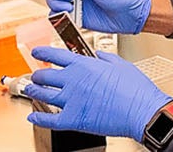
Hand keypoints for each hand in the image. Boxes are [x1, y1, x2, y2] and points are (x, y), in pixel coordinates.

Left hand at [22, 46, 172, 138]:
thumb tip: (97, 55)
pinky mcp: (73, 119)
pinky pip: (49, 120)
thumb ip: (105, 57)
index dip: (43, 52)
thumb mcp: (121, 64)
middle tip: (36, 76)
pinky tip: (34, 117)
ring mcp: (71, 100)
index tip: (37, 52)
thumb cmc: (136, 90)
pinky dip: (38, 119)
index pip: (56, 54)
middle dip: (37, 75)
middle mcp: (74, 80)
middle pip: (45, 75)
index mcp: (85, 65)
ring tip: (31, 90)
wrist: (142, 111)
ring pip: (42, 94)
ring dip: (33, 91)